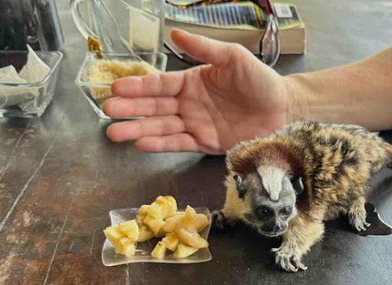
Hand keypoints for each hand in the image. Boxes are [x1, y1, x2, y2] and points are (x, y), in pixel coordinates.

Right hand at [103, 30, 297, 153]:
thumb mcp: (231, 57)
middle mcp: (188, 104)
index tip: (116, 87)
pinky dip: (161, 144)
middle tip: (107, 112)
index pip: (159, 84)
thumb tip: (173, 32)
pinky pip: (179, 143)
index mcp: (191, 82)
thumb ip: (203, 48)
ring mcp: (195, 125)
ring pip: (161, 127)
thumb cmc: (259, 79)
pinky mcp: (205, 143)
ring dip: (138, 130)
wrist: (283, 107)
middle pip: (153, 107)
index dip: (138, 86)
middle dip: (130, 110)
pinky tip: (142, 144)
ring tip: (115, 133)